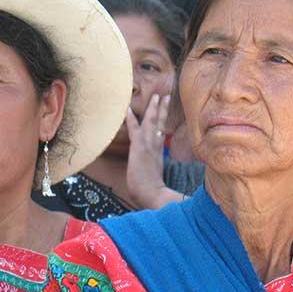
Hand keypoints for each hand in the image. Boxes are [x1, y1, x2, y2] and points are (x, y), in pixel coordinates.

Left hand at [126, 93, 170, 208]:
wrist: (152, 195)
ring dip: (154, 108)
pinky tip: (127, 109)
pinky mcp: (140, 147)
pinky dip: (131, 119)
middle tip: (165, 96)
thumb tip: (155, 178)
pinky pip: (135, 128)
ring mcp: (149, 146)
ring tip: (156, 96)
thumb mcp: (155, 181)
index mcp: (159, 155)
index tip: (164, 113)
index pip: (161, 134)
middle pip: (160, 124)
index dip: (162, 123)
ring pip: (152, 122)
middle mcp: (156, 147)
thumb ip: (155, 174)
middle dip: (162, 110)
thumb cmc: (153, 193)